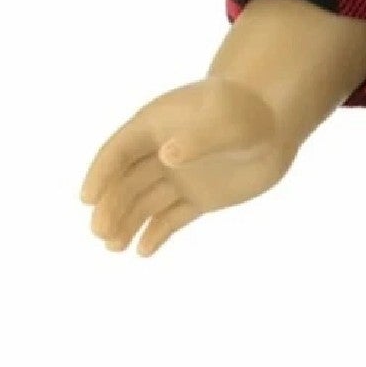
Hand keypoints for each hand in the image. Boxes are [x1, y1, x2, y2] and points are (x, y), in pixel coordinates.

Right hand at [80, 77, 297, 256]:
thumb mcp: (230, 122)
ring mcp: (177, 176)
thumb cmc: (252, 115)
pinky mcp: (197, 198)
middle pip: (126, 182)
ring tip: (114, 248)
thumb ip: (200, 138)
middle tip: (101, 233)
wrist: (277, 128)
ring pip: (144, 203)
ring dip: (126, 224)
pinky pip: (170, 218)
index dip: (101, 174)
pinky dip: (157, 234)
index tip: (88, 199)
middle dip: (111, 207)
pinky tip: (143, 251)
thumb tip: (165, 156)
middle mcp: (160, 152)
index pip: (119, 151)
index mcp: (157, 125)